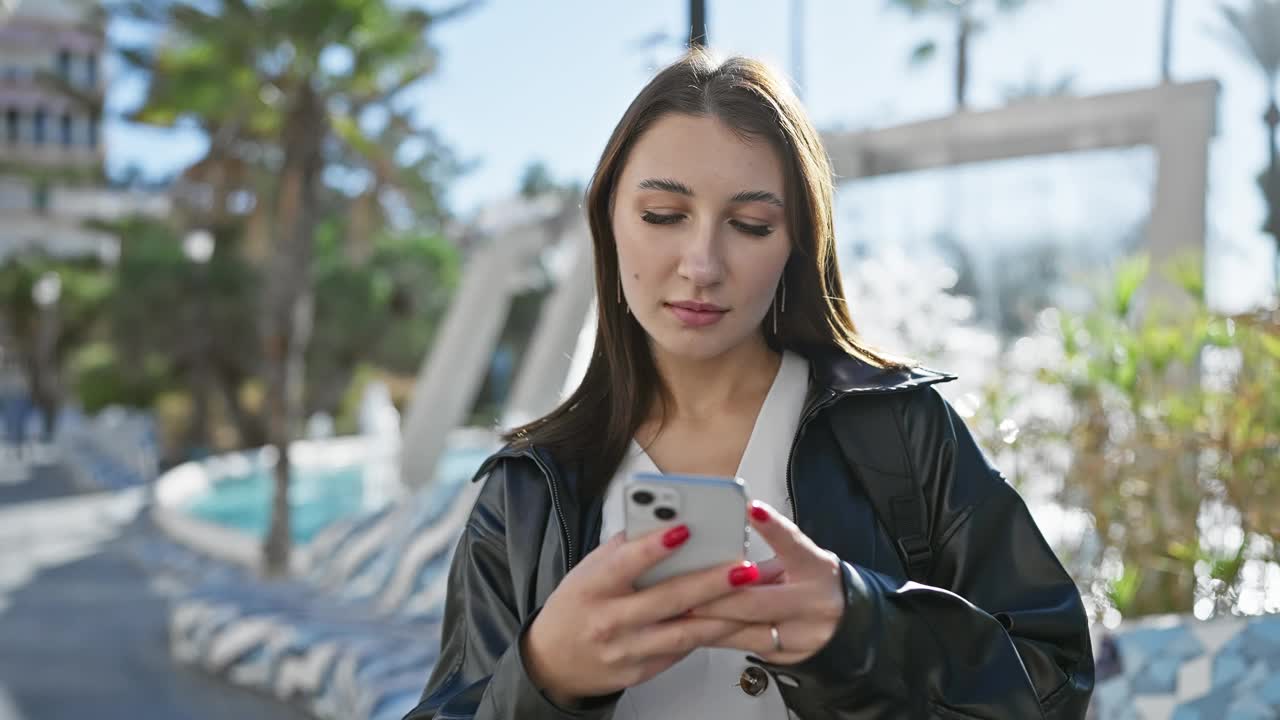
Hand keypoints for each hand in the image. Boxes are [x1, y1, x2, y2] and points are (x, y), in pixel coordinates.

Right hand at [522, 525, 759, 705]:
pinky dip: (710, 634)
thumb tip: (661, 520)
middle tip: (743, 567)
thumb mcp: (587, 571)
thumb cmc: (575, 608)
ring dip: (724, 614)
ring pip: (684, 632)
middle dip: (711, 582)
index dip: (654, 548)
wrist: (554, 661)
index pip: (625, 564)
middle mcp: (610, 620)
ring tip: (752, 595)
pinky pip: (682, 650)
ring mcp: (628, 650)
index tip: (684, 529)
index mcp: (593, 587)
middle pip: (667, 600)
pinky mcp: (642, 671)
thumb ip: (622, 549)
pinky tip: (735, 621)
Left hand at [690, 501, 843, 664]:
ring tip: (677, 610)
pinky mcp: (787, 658)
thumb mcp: (801, 563)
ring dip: (708, 621)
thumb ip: (766, 557)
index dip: (772, 527)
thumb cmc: (814, 585)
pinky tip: (694, 631)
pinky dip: (716, 637)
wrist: (850, 627)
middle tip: (682, 588)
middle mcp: (812, 603)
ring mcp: (801, 636)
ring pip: (745, 631)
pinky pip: (744, 647)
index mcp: (816, 569)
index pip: (793, 544)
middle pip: (756, 601)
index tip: (752, 510)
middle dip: (714, 596)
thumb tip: (717, 547)